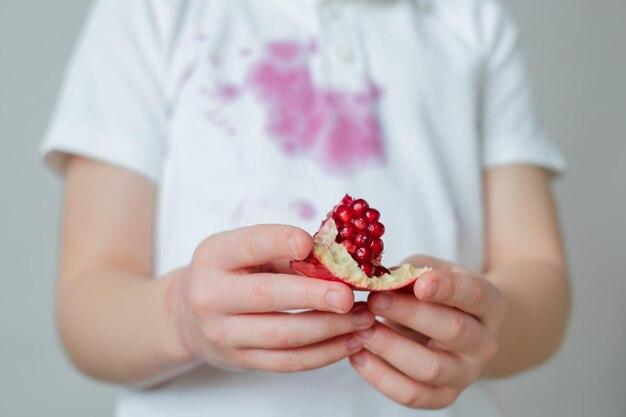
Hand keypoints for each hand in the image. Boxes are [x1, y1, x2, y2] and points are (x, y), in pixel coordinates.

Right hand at [166, 224, 373, 372]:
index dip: (279, 242)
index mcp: (214, 257)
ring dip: (331, 328)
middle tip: (350, 295)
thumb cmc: (230, 273)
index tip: (310, 243)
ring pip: (284, 335)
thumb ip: (283, 252)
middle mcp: (212, 296)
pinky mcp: (241, 360)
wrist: (188, 316)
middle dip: (314, 296)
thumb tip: (340, 259)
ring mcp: (224, 333)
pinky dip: (324, 353)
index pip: (249, 245)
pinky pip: (288, 362)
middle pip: (268, 296)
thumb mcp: (244, 251)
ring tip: (364, 318)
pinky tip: (349, 341)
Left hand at [349, 256, 504, 408]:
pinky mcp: (443, 396)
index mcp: (488, 304)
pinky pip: (412, 394)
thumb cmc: (436, 293)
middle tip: (375, 301)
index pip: (473, 294)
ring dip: (391, 348)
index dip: (448, 288)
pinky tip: (358, 355)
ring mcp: (465, 373)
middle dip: (410, 314)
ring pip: (431, 368)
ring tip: (362, 330)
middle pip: (453, 331)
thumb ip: (410, 273)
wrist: (453, 329)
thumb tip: (377, 279)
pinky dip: (381, 377)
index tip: (420, 283)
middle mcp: (484, 342)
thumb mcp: (430, 273)